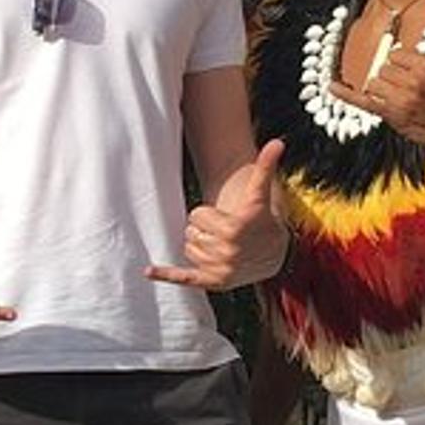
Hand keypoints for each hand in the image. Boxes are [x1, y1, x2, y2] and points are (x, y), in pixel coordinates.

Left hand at [147, 139, 288, 290]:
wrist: (273, 253)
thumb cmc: (260, 218)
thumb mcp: (259, 194)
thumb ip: (265, 166)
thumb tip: (277, 142)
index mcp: (233, 229)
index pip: (197, 215)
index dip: (208, 214)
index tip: (225, 219)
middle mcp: (226, 252)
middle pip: (191, 231)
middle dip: (204, 230)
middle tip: (224, 232)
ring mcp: (220, 269)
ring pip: (188, 247)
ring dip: (200, 245)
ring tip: (221, 246)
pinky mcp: (213, 282)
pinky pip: (185, 278)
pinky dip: (166, 275)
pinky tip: (147, 271)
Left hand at [331, 18, 424, 155]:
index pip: (396, 54)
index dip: (403, 62)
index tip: (412, 71)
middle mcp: (412, 82)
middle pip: (384, 68)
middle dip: (394, 75)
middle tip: (409, 85)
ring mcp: (401, 100)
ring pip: (375, 82)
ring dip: (383, 87)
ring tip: (399, 94)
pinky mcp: (393, 116)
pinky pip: (363, 102)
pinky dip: (345, 94)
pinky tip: (331, 86)